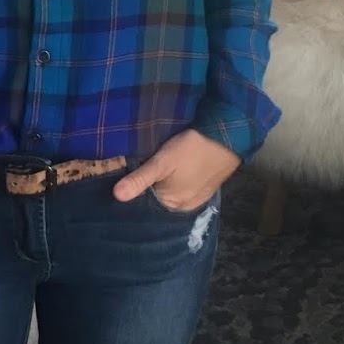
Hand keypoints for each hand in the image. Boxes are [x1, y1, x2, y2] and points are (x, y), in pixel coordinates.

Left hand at [112, 129, 240, 210]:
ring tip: (146, 173)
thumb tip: (116, 197)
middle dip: (145, 192)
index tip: (118, 184)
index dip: (133, 194)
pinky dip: (173, 184)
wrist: (227, 137)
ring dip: (160, 187)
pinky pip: (182, 190)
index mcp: (173, 205)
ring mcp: (196, 198)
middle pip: (158, 201)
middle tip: (130, 175)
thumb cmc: (192, 149)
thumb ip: (140, 179)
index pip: (145, 206)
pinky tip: (168, 174)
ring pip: (170, 195)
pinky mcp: (204, 187)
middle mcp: (184, 207)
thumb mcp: (162, 161)